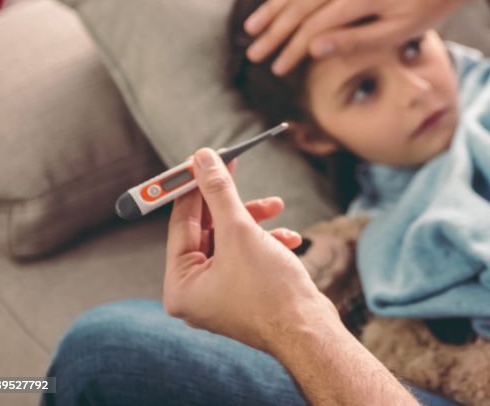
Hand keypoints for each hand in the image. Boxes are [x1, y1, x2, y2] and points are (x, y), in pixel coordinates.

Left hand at [163, 149, 339, 354]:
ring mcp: (222, 294)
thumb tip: (203, 159)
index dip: (193, 188)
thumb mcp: (240, 231)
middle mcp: (196, 293)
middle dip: (232, 203)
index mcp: (180, 285)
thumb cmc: (269, 290)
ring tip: (278, 207)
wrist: (309, 330)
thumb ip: (218, 192)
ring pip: (232, 240)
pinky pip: (249, 256)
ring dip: (255, 220)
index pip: (181, 224)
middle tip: (237, 167)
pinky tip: (290, 238)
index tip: (206, 159)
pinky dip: (267, 241)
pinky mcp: (247, 293)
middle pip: (207, 230)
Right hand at [244, 0, 470, 74]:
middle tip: (255, 52)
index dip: (291, 50)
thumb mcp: (401, 31)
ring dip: (273, 5)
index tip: (277, 68)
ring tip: (254, 26)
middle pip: (299, 5)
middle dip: (274, 31)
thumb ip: (356, 41)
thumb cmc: (432, 0)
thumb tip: (314, 49)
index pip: (313, 27)